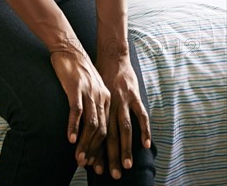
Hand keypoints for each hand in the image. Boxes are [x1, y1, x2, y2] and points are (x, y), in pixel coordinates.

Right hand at [50, 49, 109, 173]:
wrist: (69, 48)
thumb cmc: (77, 68)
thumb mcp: (91, 86)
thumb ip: (93, 102)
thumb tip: (89, 123)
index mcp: (106, 98)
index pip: (108, 128)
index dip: (103, 148)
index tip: (98, 164)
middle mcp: (101, 97)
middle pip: (103, 130)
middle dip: (98, 152)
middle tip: (92, 168)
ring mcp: (89, 93)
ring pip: (91, 124)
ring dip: (86, 144)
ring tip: (80, 159)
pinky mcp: (76, 88)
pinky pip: (77, 111)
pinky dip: (75, 127)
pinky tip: (71, 139)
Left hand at [95, 57, 151, 179]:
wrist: (111, 55)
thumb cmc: (99, 76)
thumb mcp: (91, 92)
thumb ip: (92, 110)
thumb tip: (84, 130)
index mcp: (98, 106)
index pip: (95, 133)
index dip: (94, 150)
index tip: (91, 167)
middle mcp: (109, 105)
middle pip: (108, 135)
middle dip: (109, 156)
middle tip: (112, 175)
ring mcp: (122, 100)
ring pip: (123, 128)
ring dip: (125, 148)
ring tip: (127, 165)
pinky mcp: (134, 95)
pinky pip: (140, 114)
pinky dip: (144, 129)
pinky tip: (146, 144)